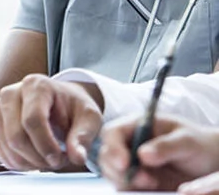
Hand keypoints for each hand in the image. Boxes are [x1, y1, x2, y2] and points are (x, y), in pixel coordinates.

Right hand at [0, 76, 102, 171]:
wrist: (57, 102)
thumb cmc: (73, 108)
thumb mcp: (88, 118)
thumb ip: (83, 136)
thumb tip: (77, 157)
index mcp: (35, 85)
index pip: (33, 120)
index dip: (46, 145)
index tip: (60, 158)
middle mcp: (9, 92)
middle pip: (16, 136)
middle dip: (38, 158)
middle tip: (55, 161)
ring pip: (6, 145)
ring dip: (28, 162)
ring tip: (45, 159)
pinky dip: (15, 162)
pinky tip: (31, 159)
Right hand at [99, 115, 218, 190]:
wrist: (210, 162)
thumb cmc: (198, 144)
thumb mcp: (187, 141)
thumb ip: (166, 146)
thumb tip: (142, 154)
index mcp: (136, 126)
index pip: (113, 133)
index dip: (113, 148)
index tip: (124, 164)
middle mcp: (129, 144)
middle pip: (107, 155)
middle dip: (118, 169)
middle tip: (144, 180)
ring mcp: (133, 164)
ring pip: (113, 173)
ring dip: (126, 181)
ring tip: (152, 184)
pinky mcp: (139, 182)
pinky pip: (126, 187)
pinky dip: (132, 190)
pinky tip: (151, 189)